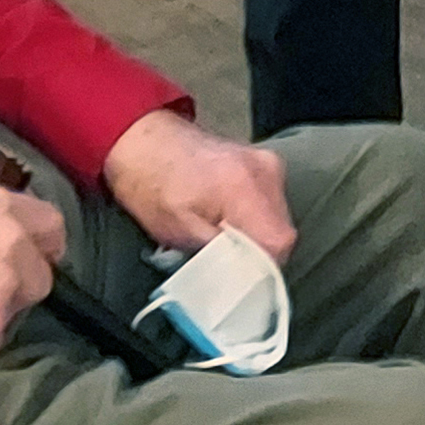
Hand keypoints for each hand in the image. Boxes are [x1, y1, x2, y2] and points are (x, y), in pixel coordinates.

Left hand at [102, 110, 297, 261]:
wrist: (142, 140)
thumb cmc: (150, 184)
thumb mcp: (179, 231)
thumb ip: (219, 256)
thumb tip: (242, 283)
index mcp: (243, 187)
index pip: (279, 242)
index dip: (263, 268)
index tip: (241, 280)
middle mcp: (265, 170)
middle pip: (282, 232)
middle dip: (258, 254)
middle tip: (225, 262)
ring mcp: (267, 163)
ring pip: (278, 219)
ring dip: (256, 237)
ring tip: (222, 238)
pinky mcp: (264, 162)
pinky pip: (270, 203)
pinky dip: (254, 219)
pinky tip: (227, 220)